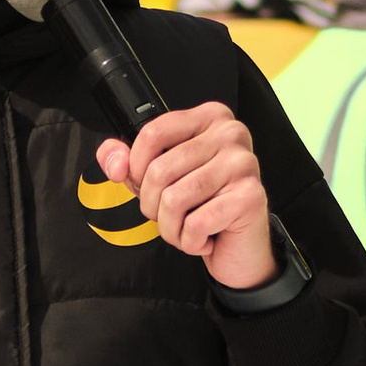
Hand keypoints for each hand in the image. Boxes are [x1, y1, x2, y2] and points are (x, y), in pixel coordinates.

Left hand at [99, 103, 275, 287]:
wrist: (239, 247)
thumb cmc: (203, 208)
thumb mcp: (159, 178)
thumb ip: (128, 161)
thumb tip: (115, 162)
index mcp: (209, 118)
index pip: (153, 132)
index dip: (136, 167)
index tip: (145, 185)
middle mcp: (230, 134)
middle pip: (160, 170)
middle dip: (154, 206)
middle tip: (172, 216)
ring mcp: (243, 164)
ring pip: (174, 200)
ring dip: (172, 228)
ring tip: (188, 229)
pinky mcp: (250, 197)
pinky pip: (195, 224)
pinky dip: (191, 242)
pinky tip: (205, 238)